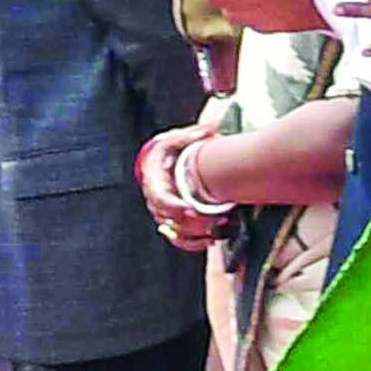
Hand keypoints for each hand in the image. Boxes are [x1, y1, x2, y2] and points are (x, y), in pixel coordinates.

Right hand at [134, 124, 229, 251]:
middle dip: (192, 222)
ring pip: (175, 233)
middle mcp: (156, 201)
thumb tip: (210, 128)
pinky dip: (194, 243)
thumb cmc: (167, 153)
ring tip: (216, 227)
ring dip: (196, 234)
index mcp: (154, 182)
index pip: (160, 199)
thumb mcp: (175, 140)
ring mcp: (163, 214)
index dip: (174, 207)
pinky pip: (180, 239)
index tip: (191, 209)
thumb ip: (192, 135)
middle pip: (169, 220)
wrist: (161, 165)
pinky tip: (210, 239)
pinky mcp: (172, 222)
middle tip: (213, 219)